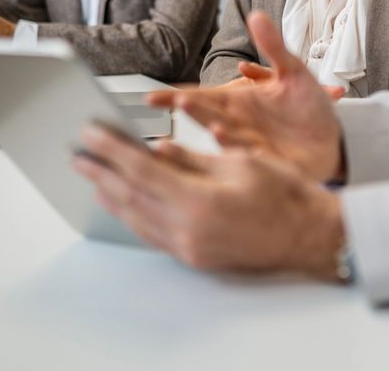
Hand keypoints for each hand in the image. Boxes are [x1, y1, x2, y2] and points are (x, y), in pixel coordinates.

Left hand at [74, 124, 344, 277]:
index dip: (113, 150)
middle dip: (102, 172)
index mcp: (200, 202)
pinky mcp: (195, 255)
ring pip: (137, 219)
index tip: (93, 134)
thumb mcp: (239, 162)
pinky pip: (152, 234)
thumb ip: (191, 159)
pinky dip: (133, 215)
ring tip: (92, 175)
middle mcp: (189, 231)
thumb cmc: (284, 193)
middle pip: (132, 197)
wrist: (308, 233)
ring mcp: (190, 248)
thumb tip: (156, 150)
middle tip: (80, 153)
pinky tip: (123, 203)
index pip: (142, 172)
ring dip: (112, 195)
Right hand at [148, 11, 343, 181]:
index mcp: (239, 101)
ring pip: (223, 133)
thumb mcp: (292, 70)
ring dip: (209, 124)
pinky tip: (223, 134)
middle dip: (192, 107)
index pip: (202, 97)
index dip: (176, 96)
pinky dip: (234, 145)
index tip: (150, 97)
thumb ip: (273, 46)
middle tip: (176, 99)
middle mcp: (239, 122)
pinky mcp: (267, 160)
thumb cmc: (309, 107)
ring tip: (197, 114)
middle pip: (207, 114)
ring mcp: (251, 142)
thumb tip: (255, 14)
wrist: (336, 137)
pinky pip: (247, 153)